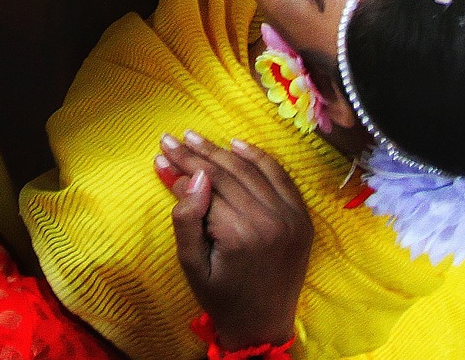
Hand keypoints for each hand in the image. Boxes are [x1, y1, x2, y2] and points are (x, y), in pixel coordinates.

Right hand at [161, 131, 311, 351]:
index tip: (162, 152)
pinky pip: (280, 176)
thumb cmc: (221, 298)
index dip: (182, 167)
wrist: (263, 325)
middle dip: (196, 154)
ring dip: (222, 151)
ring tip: (194, 138)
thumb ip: (187, 220)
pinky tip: (236, 145)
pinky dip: (258, 157)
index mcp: (240, 234)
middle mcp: (270, 220)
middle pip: (228, 174)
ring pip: (251, 170)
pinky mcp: (302, 217)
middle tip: (172, 139)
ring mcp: (291, 217)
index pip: (207, 187)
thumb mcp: (192, 266)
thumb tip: (193, 177)